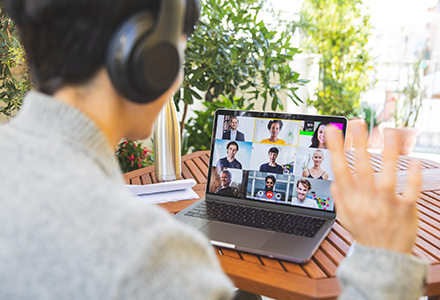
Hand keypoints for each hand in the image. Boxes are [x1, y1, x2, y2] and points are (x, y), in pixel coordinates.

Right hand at [326, 123, 420, 253]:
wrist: (384, 257)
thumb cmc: (364, 233)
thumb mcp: (344, 217)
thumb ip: (339, 197)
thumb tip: (335, 180)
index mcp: (350, 200)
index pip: (340, 169)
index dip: (336, 149)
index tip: (333, 130)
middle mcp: (367, 200)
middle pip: (362, 168)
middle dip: (359, 144)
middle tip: (357, 123)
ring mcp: (387, 205)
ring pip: (388, 177)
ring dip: (389, 155)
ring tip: (389, 133)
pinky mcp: (406, 210)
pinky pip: (411, 191)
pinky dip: (414, 177)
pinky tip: (415, 162)